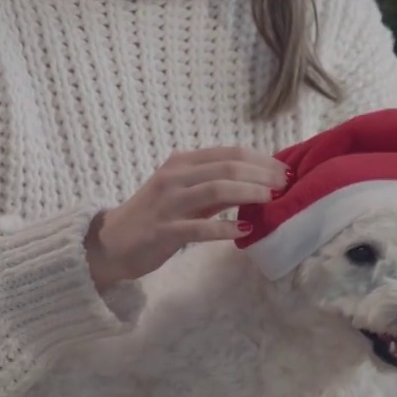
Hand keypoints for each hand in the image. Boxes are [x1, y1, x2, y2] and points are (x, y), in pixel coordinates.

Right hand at [85, 147, 288, 290]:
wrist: (111, 243)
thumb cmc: (156, 216)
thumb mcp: (188, 194)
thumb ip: (219, 187)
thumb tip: (261, 181)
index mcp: (182, 163)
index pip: (230, 153)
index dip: (262, 160)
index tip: (285, 171)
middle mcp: (175, 177)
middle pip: (227, 168)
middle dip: (262, 175)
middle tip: (286, 185)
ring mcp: (168, 203)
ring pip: (216, 190)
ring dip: (249, 193)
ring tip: (273, 200)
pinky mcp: (163, 231)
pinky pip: (199, 228)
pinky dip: (225, 228)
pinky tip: (245, 230)